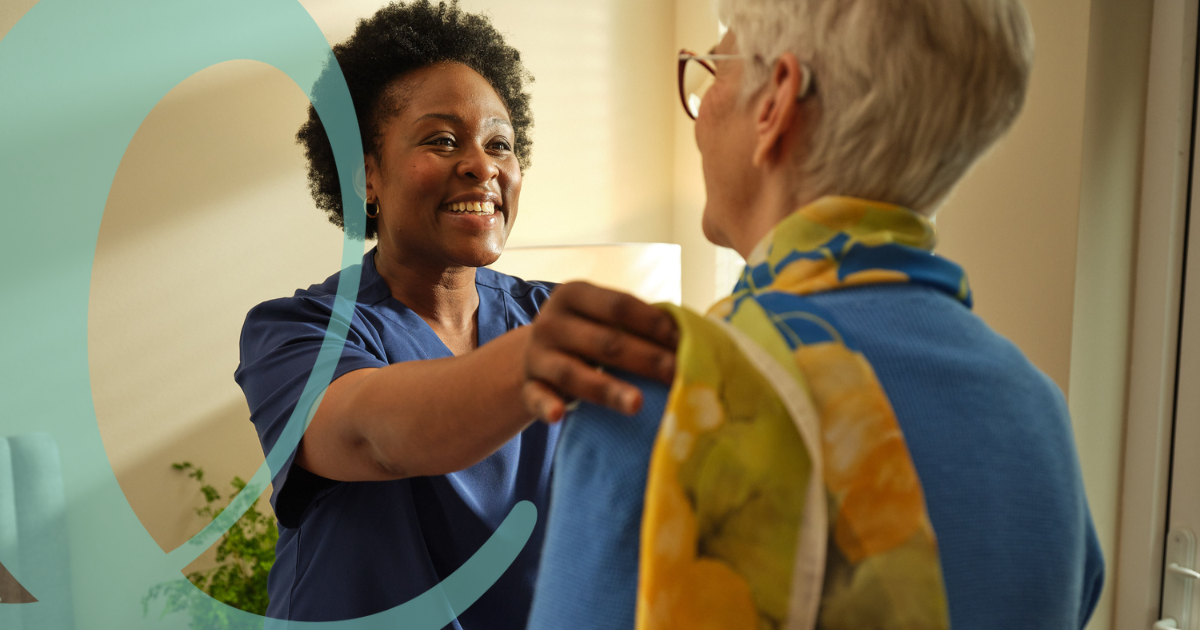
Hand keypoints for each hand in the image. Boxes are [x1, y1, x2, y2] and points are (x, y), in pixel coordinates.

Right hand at [522, 281, 678, 421]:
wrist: (535, 355)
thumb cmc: (586, 334)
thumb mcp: (601, 317)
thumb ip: (636, 321)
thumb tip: (695, 335)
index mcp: (573, 294)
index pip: (619, 306)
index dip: (654, 324)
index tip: (686, 342)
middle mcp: (551, 321)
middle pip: (605, 342)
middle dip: (647, 360)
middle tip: (680, 376)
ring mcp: (537, 355)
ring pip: (574, 373)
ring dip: (608, 389)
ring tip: (638, 404)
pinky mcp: (528, 386)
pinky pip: (536, 398)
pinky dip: (546, 407)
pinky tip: (559, 415)